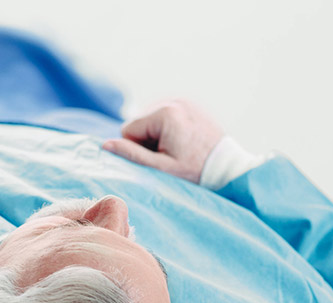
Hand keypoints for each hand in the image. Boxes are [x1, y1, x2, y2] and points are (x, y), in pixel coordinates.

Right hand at [102, 100, 222, 182]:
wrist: (227, 168)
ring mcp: (183, 100)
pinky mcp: (190, 104)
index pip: (128, 129)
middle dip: (148, 140)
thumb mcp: (161, 168)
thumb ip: (132, 155)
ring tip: (177, 149)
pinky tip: (182, 141)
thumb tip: (105, 145)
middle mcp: (173, 100)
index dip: (138, 149)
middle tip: (170, 155)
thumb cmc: (195, 171)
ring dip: (157, 135)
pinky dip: (168, 128)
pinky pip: (165, 116)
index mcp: (165, 113)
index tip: (159, 159)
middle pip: (139, 122)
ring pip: (151, 119)